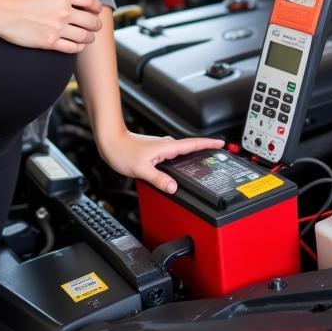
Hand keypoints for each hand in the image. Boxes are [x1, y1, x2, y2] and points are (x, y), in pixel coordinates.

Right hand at [0, 0, 102, 51]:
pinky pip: (71, 48)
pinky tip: (78, 45)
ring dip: (90, 37)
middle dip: (96, 23)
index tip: (96, 9)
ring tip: (89, 36)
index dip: (97, 6)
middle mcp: (63, 12)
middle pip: (91, 21)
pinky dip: (78, 47)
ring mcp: (57, 28)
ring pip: (84, 36)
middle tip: (96, 25)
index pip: (90, 1)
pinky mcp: (48, 42)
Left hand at [98, 128, 224, 193]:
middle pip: (190, 148)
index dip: (208, 144)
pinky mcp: (155, 152)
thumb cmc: (123, 151)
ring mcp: (161, 148)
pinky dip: (179, 162)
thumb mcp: (142, 169)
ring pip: (181, 154)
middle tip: (216, 156)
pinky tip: (177, 170)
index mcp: (167, 147)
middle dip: (204, 152)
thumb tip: (174, 187)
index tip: (221, 144)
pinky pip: (172, 157)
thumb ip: (159, 179)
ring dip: (191, 157)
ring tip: (200, 165)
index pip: (193, 144)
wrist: (111, 143)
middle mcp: (166, 145)